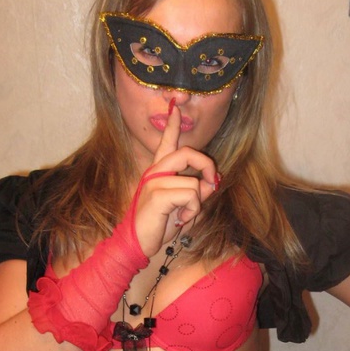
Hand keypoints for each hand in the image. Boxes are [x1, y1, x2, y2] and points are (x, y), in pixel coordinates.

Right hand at [132, 103, 218, 255]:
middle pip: (187, 152)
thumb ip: (198, 193)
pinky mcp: (157, 194)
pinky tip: (179, 220)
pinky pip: (190, 195)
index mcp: (159, 172)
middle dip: (206, 165)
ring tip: (183, 215)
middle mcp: (155, 172)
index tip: (176, 107)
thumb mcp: (184, 207)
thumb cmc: (160, 225)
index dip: (173, 125)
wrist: (138, 243)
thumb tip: (212, 182)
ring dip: (197, 204)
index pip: (167, 143)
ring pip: (194, 183)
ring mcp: (155, 181)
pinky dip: (192, 211)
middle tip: (212, 182)